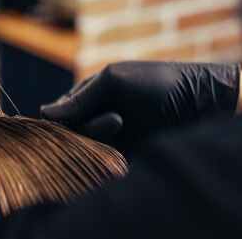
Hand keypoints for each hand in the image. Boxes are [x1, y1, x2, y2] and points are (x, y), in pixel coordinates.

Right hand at [41, 61, 239, 153]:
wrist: (196, 103)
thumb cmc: (155, 83)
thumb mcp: (114, 80)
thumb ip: (80, 97)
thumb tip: (44, 112)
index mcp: (92, 95)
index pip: (60, 112)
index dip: (64, 115)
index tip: (79, 112)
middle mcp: (97, 116)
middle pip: (70, 132)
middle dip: (87, 125)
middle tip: (116, 117)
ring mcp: (111, 137)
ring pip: (85, 147)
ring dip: (98, 136)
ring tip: (123, 122)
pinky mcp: (124, 155)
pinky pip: (102, 161)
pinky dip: (106, 154)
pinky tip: (122, 142)